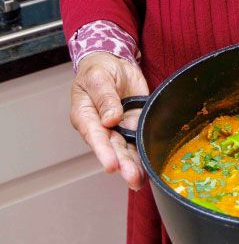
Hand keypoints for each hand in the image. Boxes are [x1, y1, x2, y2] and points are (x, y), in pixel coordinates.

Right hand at [70, 52, 148, 189]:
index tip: (111, 165)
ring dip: (133, 166)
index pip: (94, 135)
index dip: (103, 151)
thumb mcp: (99, 77)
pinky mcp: (134, 125)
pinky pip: (138, 142)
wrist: (113, 63)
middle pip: (111, 148)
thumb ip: (105, 96)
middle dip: (122, 164)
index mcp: (85, 115)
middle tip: (132, 177)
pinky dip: (143, 156)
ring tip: (139, 181)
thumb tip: (110, 118)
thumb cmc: (99, 70)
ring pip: (125, 150)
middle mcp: (101, 127)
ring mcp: (118, 128)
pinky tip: (148, 170)